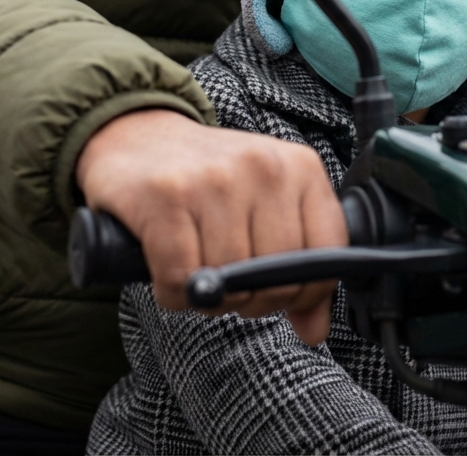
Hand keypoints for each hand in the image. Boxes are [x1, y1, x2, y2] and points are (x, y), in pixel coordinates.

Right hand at [75, 108, 346, 344]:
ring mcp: (215, 179)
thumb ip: (298, 267)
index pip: (328, 254)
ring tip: (200, 275)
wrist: (138, 135)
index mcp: (300, 167)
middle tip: (231, 287)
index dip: (306, 292)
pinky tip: (170, 276)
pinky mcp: (166, 196)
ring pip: (230, 281)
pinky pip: (182, 278)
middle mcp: (263, 167)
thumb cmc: (208, 178)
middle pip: (277, 276)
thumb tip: (315, 329)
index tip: (279, 293)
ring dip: (211, 298)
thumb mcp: (266, 208)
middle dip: (252, 300)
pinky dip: (174, 294)